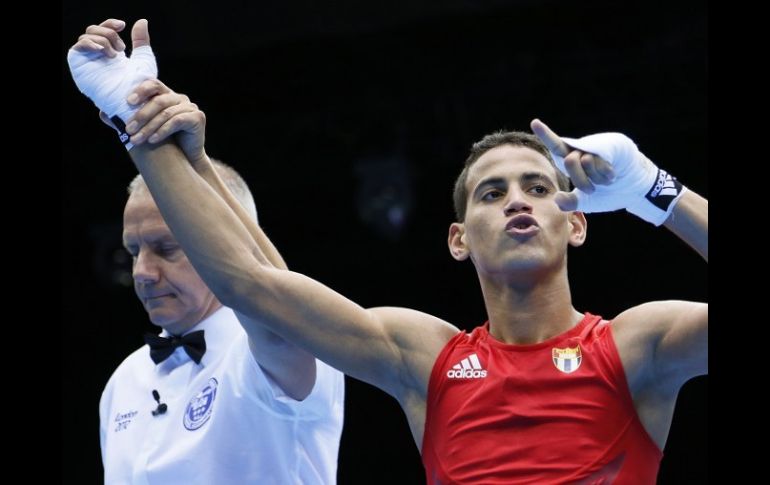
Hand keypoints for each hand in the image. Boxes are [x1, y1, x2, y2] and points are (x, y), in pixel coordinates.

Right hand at [67, 19, 156, 120]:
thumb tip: (142, 21)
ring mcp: (87, 62)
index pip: (103, 31)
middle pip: (93, 30)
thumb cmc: (139, 85)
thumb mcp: (143, 58)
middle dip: (108, 33)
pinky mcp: (79, 68)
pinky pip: (77, 48)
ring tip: (114, 55)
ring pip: (86, 36)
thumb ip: (140, 40)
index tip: (123, 25)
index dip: (110, 24)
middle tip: (121, 49)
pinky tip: (102, 50)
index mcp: (110, 54)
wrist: (133, 100)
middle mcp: (96, 56)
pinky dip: (89, 44)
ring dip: (103, 40)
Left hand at [99, 79, 206, 166]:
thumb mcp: (145, 127)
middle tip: (127, 129)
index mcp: (167, 95)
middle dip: (141, 115)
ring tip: (136, 140)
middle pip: (158, 100)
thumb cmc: (166, 141)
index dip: (140, 90)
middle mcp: (180, 98)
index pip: (153, 84)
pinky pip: (177, 121)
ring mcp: (191, 107)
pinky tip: (153, 141)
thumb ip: (128, 119)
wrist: (187, 159)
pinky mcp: (198, 118)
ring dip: (148, 127)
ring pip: (165, 113)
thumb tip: (103, 114)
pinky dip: (163, 131)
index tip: (127, 102)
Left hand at [531, 118, 683, 224]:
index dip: (545, 134)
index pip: (556, 146)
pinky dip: (605, 172)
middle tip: (594, 188)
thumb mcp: (586, 202)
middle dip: (581, 180)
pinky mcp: (610, 145)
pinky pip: (600, 159)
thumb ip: (570, 202)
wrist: (635, 191)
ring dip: (597, 177)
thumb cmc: (608, 194)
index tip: (534, 122)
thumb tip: (557, 198)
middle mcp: (582, 150)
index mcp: (573, 161)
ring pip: (585, 161)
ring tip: (608, 178)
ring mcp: (596, 146)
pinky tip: (613, 174)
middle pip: (570, 161)